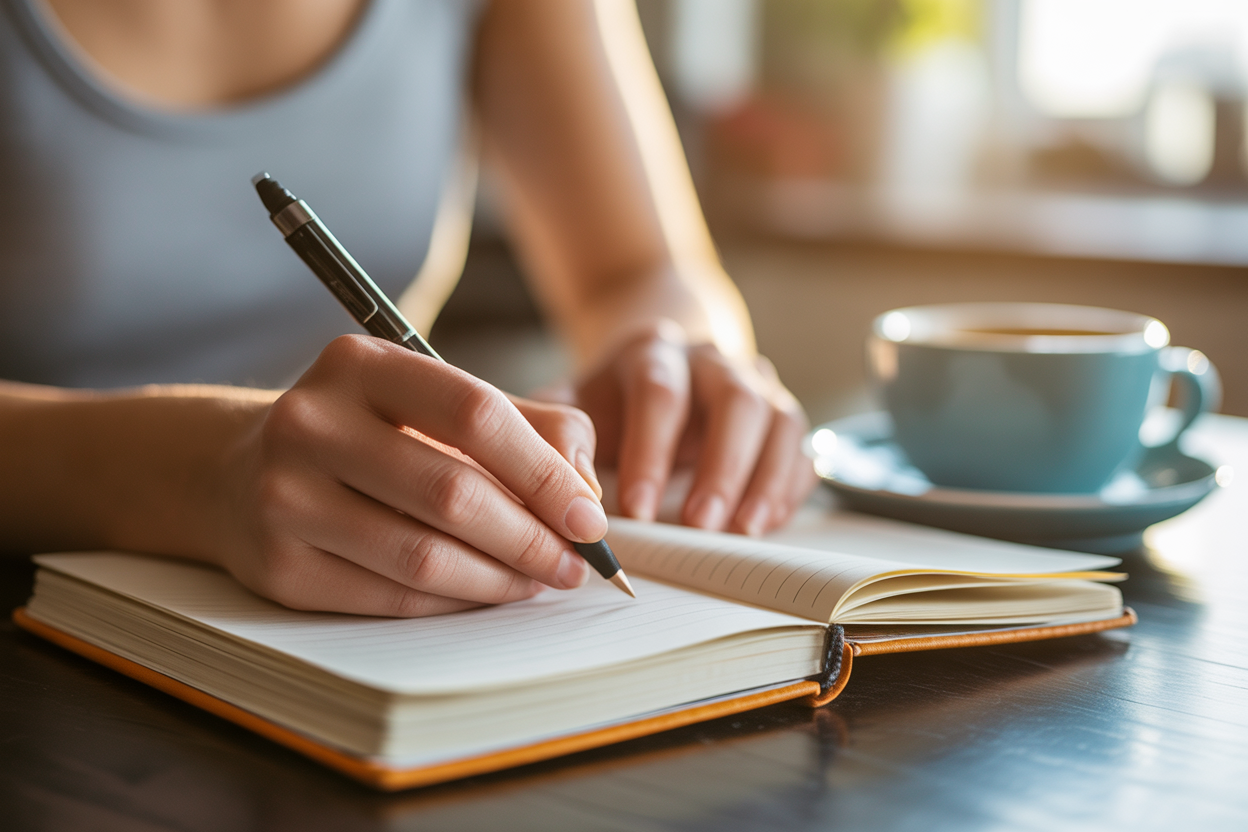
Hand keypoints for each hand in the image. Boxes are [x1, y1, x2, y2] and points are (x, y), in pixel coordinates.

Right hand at [214, 335, 605, 616]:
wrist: (238, 472)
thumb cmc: (367, 432)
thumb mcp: (434, 400)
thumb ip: (527, 425)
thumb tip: (587, 490)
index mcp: (360, 365)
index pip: (475, 414)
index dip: (544, 472)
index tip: (588, 518)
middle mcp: (311, 423)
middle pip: (452, 493)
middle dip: (531, 537)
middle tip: (574, 563)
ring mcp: (284, 498)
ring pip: (423, 556)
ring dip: (500, 579)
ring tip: (539, 579)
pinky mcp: (278, 567)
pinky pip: (391, 597)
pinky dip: (454, 601)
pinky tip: (484, 592)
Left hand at [569, 321, 815, 534]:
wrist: (653, 370)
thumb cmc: (607, 403)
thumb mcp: (567, 406)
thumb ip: (555, 436)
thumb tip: (562, 486)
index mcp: (654, 351)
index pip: (660, 392)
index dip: (651, 452)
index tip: (637, 511)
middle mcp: (712, 361)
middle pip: (735, 400)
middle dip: (721, 467)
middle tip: (701, 526)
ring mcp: (755, 384)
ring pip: (779, 418)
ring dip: (765, 479)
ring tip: (742, 531)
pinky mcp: (780, 416)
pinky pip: (800, 447)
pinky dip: (788, 486)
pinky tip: (763, 522)